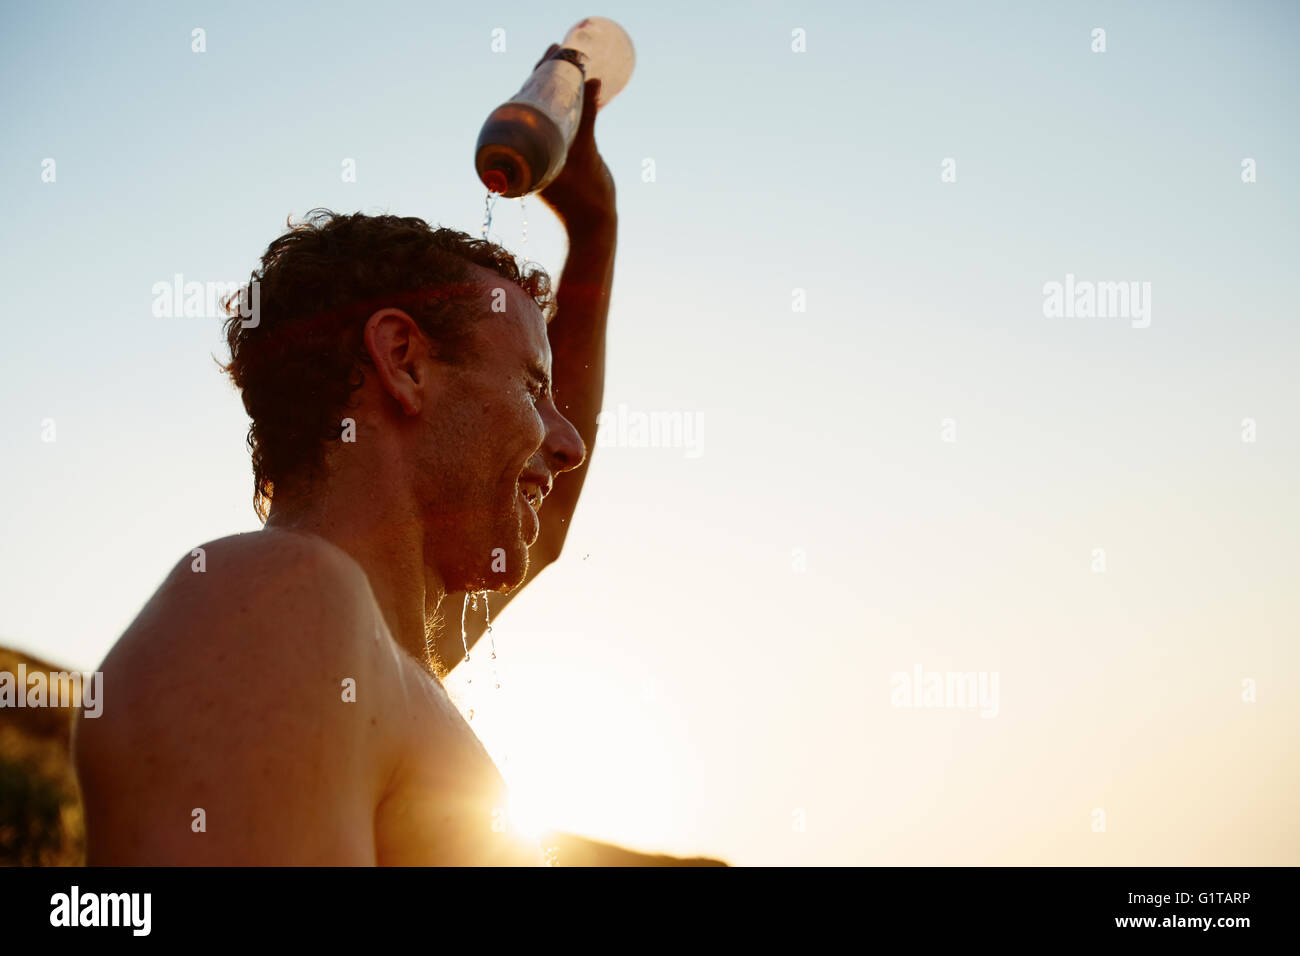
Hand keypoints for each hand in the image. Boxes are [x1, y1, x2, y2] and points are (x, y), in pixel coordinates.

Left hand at [531, 43, 616, 225]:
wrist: (593, 227)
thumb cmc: (585, 199)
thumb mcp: (586, 155)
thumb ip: (588, 121)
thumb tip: (591, 84)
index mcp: (529, 151)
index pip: (527, 102)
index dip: (538, 75)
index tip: (549, 55)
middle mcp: (535, 151)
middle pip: (537, 104)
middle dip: (548, 76)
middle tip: (560, 51)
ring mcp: (549, 155)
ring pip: (550, 113)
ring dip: (559, 90)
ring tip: (568, 65)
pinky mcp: (563, 159)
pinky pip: (563, 125)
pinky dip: (569, 107)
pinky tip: (577, 93)